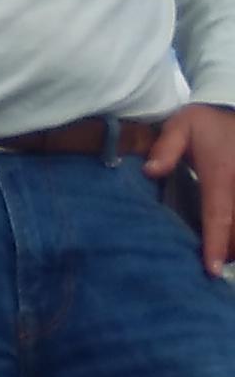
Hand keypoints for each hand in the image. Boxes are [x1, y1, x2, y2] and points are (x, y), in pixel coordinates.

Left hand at [144, 102, 234, 276]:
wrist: (231, 107)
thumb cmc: (203, 121)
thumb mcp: (179, 127)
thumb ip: (165, 149)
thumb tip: (150, 172)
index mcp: (221, 174)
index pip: (219, 214)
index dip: (216, 243)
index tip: (213, 269)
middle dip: (228, 250)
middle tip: (210, 265)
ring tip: (221, 255)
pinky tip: (229, 238)